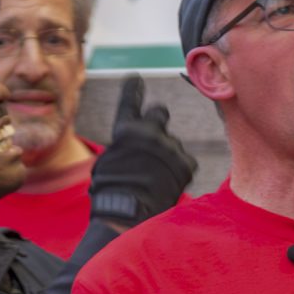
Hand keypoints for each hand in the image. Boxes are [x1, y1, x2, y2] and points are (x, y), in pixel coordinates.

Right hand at [90, 75, 197, 226]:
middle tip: (155, 138)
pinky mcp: (186, 163)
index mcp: (125, 130)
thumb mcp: (107, 162)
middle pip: (160, 112)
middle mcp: (150, 132)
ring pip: (173, 144)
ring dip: (167, 155)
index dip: (133, 89)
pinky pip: (185, 161)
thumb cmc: (110, 192)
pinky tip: (168, 183)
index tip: (136, 79)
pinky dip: (179, 170)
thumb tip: (131, 145)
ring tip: (156, 178)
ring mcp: (170, 146)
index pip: (130, 102)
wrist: (128, 214)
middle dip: (157, 120)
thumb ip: (123, 146)